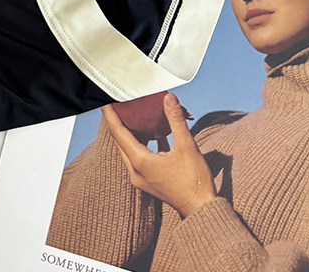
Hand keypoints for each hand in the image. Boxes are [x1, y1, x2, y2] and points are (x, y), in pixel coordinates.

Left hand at [102, 92, 216, 217]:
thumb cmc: (195, 181)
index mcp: (140, 162)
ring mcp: (141, 177)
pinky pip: (140, 157)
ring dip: (132, 133)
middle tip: (119, 105)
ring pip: (130, 149)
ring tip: (135, 115)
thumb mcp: (187, 146)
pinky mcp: (149, 180)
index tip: (105, 101)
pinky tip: (155, 133)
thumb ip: (175, 120)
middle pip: (121, 140)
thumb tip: (168, 97)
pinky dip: (143, 144)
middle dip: (119, 122)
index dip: (111, 115)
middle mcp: (135, 170)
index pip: (118, 132)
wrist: (202, 211)